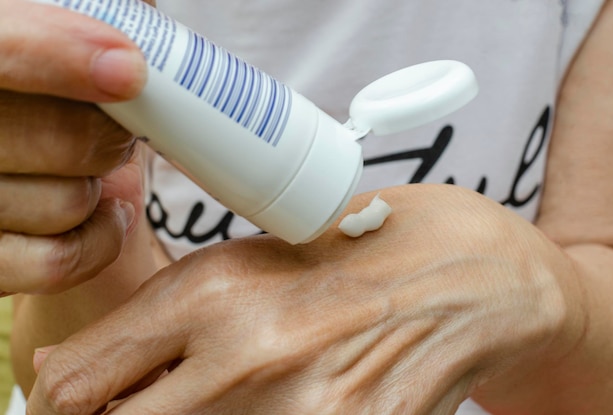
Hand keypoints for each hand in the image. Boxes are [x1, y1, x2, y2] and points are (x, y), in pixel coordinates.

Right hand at [0, 0, 147, 293]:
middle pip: (66, 139)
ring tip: (87, 171)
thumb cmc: (39, 104)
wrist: (20, 168)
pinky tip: (104, 214)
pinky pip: (59, 261)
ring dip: (99, 188)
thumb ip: (73, 21)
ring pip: (69, 203)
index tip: (130, 70)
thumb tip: (133, 28)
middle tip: (115, 130)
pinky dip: (100, 240)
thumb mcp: (38, 40)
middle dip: (112, 136)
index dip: (59, 56)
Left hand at [27, 185, 583, 413]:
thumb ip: (158, 322)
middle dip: (130, 410)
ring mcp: (302, 411)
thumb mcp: (244, 261)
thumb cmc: (354, 251)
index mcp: (212, 291)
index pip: (76, 384)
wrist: (466, 275)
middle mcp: (248, 357)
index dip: (72, 396)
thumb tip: (71, 377)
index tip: (89, 394)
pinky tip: (287, 394)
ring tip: (247, 382)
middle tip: (170, 390)